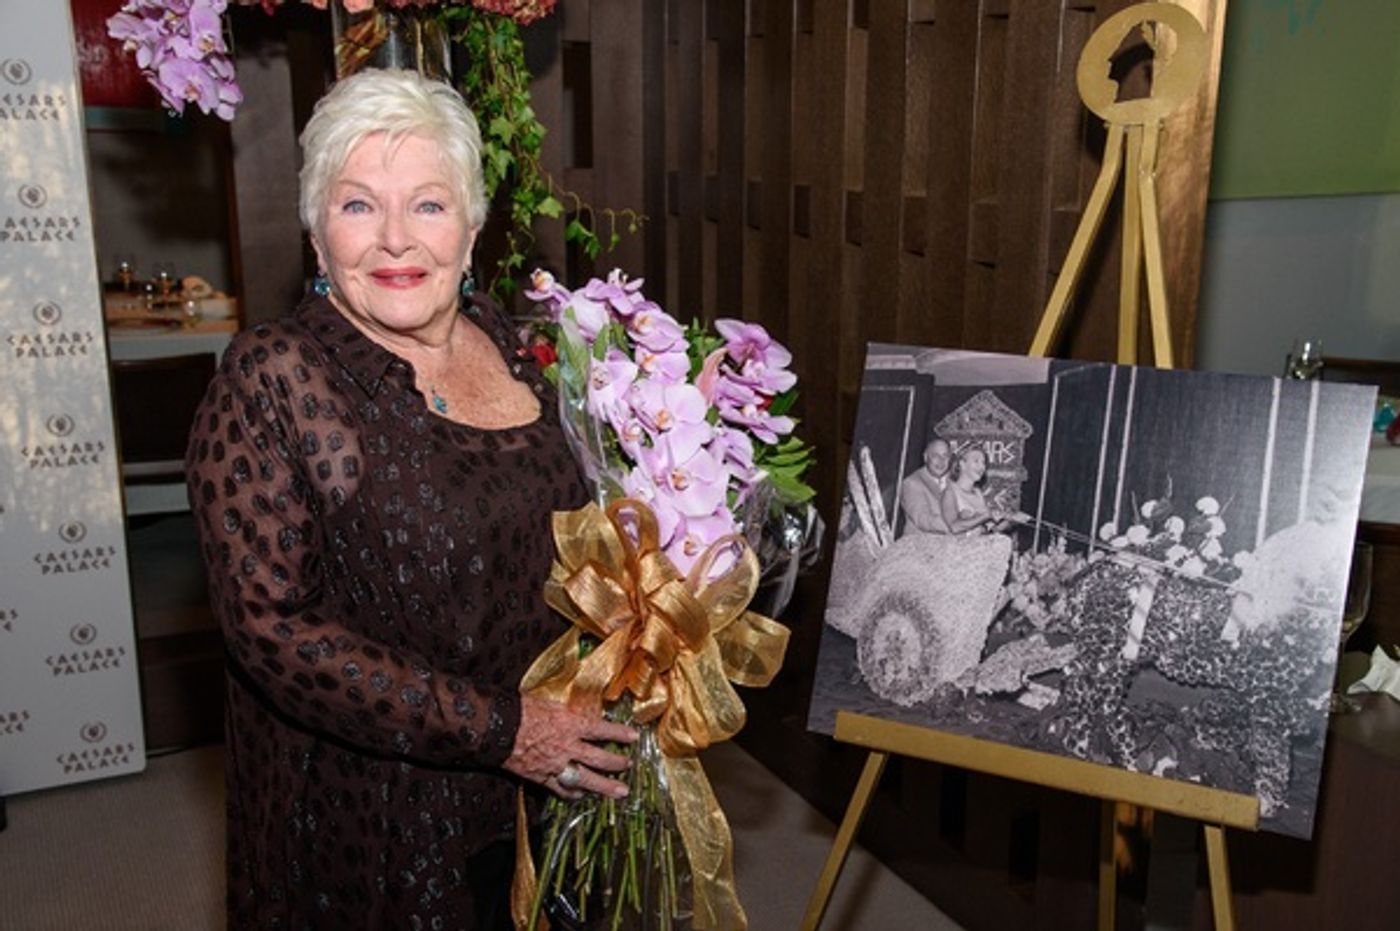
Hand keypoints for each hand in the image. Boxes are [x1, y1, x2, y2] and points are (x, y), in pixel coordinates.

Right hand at [504, 695, 637, 799]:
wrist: (495, 727)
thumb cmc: (520, 709)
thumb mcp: (548, 703)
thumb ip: (567, 712)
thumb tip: (580, 713)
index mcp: (570, 724)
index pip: (602, 729)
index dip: (620, 733)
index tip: (635, 736)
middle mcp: (567, 746)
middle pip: (599, 758)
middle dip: (617, 763)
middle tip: (629, 766)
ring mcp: (555, 765)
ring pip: (585, 779)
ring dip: (605, 786)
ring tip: (621, 792)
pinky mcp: (541, 777)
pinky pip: (561, 790)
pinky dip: (573, 794)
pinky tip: (582, 797)